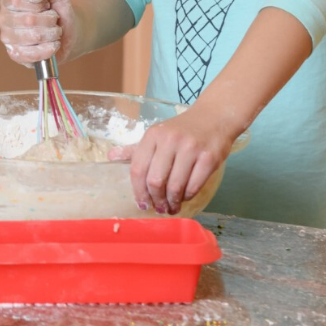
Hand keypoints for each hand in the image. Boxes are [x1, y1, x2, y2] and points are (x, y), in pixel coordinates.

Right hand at [0, 0, 75, 66]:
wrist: (68, 31)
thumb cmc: (58, 9)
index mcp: (8, 1)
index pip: (17, 1)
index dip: (38, 5)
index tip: (47, 5)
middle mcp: (3, 19)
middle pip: (28, 20)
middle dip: (49, 20)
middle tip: (54, 19)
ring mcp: (7, 39)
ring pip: (33, 37)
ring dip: (52, 34)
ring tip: (55, 31)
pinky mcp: (15, 55)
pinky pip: (32, 54)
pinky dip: (48, 49)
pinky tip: (53, 45)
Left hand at [112, 100, 236, 214]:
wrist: (214, 117)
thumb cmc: (181, 130)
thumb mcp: (156, 135)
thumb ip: (135, 150)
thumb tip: (110, 157)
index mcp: (153, 135)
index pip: (138, 169)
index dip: (138, 191)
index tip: (142, 204)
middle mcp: (170, 140)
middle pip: (155, 181)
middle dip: (156, 200)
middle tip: (159, 208)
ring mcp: (191, 149)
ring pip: (175, 186)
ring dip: (172, 202)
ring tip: (172, 207)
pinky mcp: (209, 158)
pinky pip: (194, 186)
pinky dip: (187, 196)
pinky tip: (185, 197)